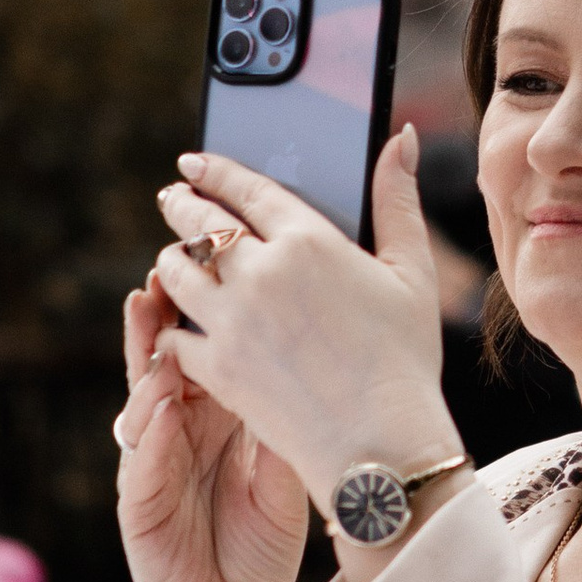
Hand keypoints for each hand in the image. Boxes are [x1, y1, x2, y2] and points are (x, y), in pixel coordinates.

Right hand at [112, 271, 312, 581]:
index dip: (211, 302)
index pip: (207, 344)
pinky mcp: (138, 504)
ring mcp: (152, 462)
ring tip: (152, 305)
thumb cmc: (257, 542)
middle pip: (165, 353)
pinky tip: (160, 401)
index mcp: (212, 413)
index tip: (227, 253)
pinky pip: (138, 460)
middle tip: (176, 256)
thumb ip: (289, 410)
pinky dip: (148, 430)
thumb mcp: (283, 464)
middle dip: (167, 307)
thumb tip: (327, 345)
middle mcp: (176, 428)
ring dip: (145, 351)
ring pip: (141, 393)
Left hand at [145, 129, 455, 518]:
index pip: (246, 189)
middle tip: (172, 198)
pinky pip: (172, 335)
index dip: (215, 170)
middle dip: (180, 205)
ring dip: (172, 259)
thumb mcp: (411, 271)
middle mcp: (260, 274)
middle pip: (200, 224)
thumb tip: (403, 137)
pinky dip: (170, 325)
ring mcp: (232, 322)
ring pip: (176, 273)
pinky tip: (173, 321)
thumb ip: (398, 199)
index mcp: (308, 241)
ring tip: (173, 256)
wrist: (380, 444)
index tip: (193, 161)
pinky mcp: (217, 369)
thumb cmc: (406, 359)